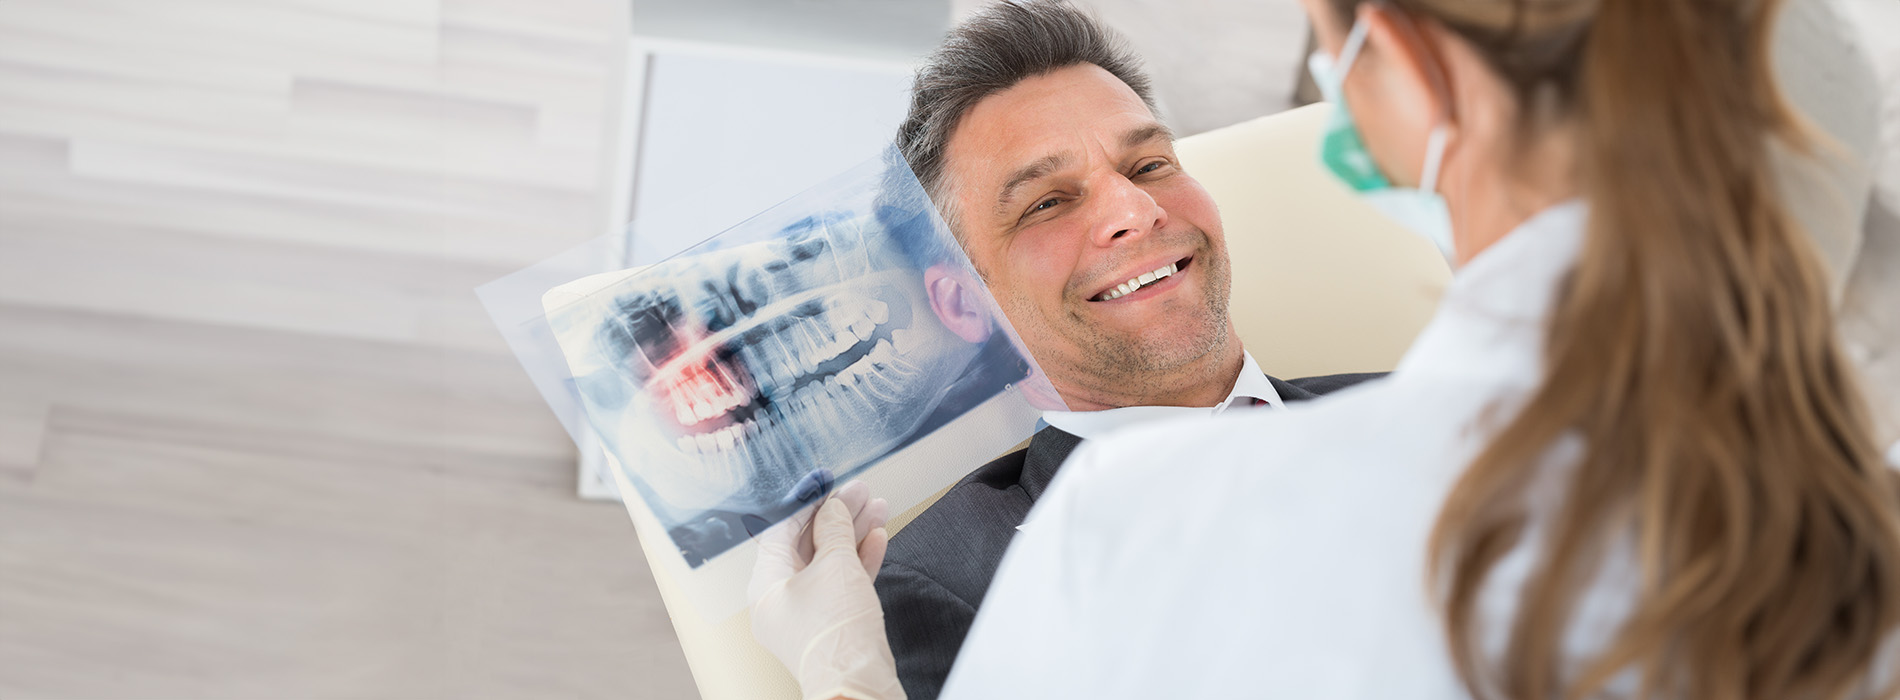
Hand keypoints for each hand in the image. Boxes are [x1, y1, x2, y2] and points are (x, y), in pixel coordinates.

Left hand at [749, 480, 904, 699]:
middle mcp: (781, 600)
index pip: (781, 530)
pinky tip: (878, 538)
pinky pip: (842, 584)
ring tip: (879, 508)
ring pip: (829, 562)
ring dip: (854, 534)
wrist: (859, 684)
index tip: (827, 483)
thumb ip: (834, 530)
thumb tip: (834, 509)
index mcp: (765, 586)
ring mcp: (806, 613)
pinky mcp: (832, 624)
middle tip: (861, 493)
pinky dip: (859, 561)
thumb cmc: (836, 635)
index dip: (807, 503)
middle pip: (807, 544)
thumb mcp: (835, 567)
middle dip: (838, 516)